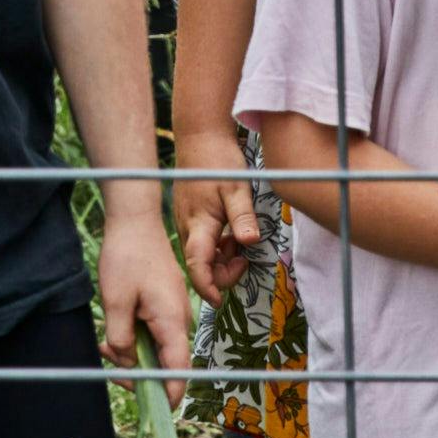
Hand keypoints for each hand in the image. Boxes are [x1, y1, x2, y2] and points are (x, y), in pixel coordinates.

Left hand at [95, 210, 195, 379]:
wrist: (135, 221)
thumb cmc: (126, 257)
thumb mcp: (115, 301)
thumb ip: (121, 339)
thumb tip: (126, 364)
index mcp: (172, 323)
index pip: (179, 373)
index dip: (167, 396)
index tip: (148, 410)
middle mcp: (179, 321)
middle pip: (168, 365)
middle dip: (140, 374)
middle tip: (110, 368)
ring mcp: (173, 314)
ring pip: (157, 350)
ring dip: (133, 356)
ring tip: (105, 348)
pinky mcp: (165, 307)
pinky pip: (153, 335)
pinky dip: (134, 340)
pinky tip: (112, 336)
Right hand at [175, 141, 272, 301]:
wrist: (199, 136)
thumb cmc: (217, 159)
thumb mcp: (236, 187)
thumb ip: (243, 217)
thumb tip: (250, 243)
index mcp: (198, 225)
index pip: (198, 266)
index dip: (207, 287)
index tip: (219, 301)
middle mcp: (187, 229)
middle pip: (201, 266)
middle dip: (223, 272)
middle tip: (245, 257)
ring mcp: (186, 224)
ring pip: (203, 255)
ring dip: (222, 257)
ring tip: (239, 238)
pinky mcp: (190, 218)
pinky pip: (202, 243)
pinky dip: (217, 245)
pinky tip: (230, 231)